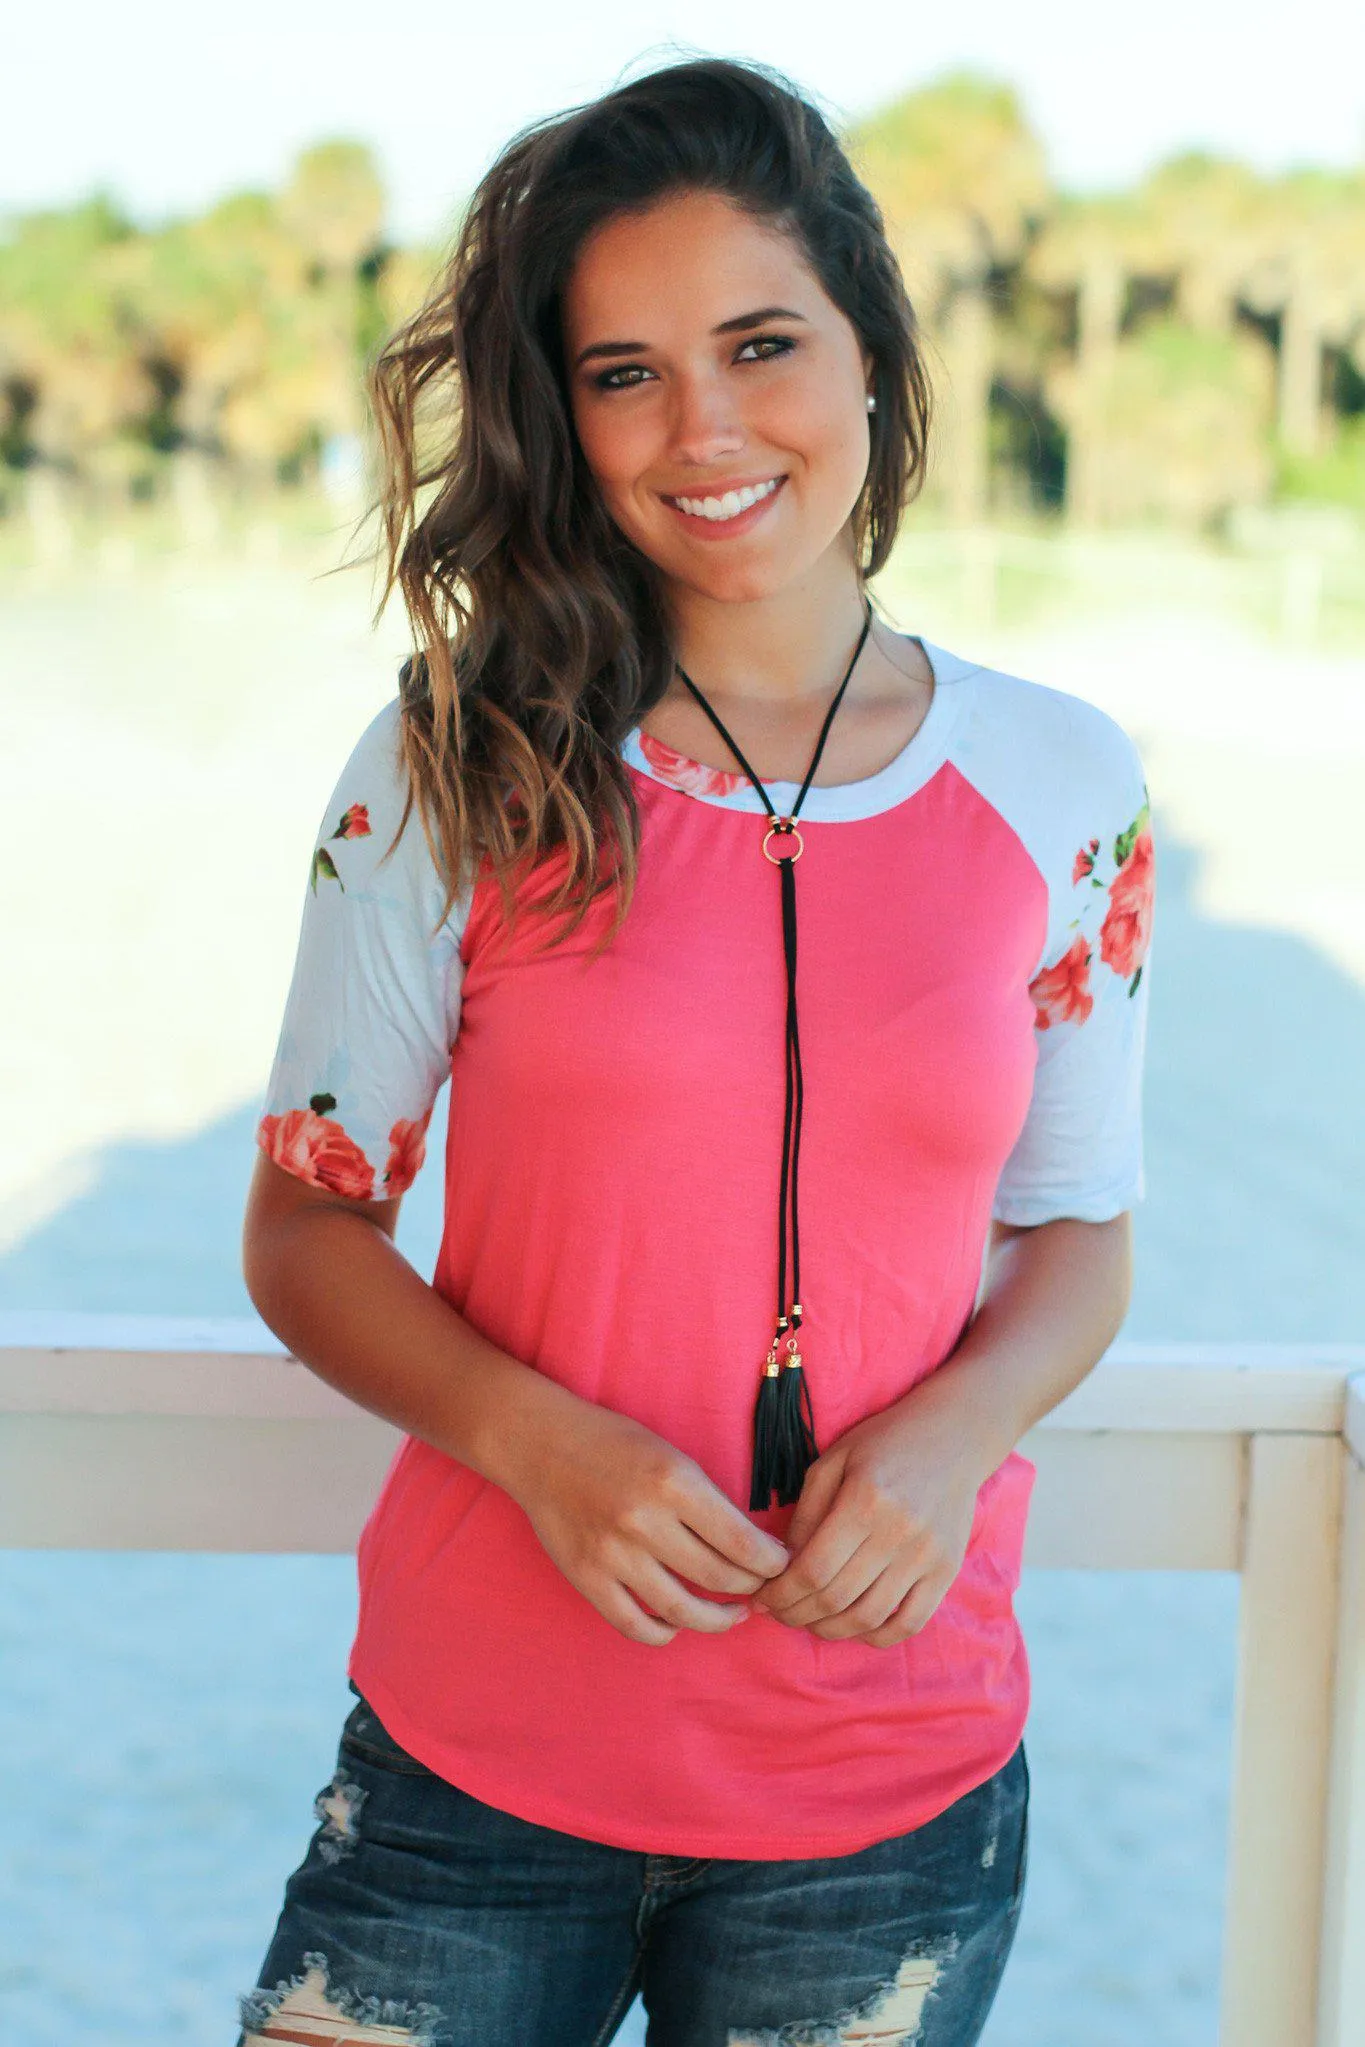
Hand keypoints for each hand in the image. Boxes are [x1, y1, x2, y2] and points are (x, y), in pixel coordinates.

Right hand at [516, 1400, 790, 1647]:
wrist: (542, 1445)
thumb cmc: (615, 1444)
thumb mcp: (672, 1456)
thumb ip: (708, 1502)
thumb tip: (752, 1548)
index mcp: (673, 1483)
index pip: (741, 1543)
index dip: (771, 1563)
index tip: (781, 1566)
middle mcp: (644, 1521)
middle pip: (718, 1579)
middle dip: (751, 1589)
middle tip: (762, 1590)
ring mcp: (613, 1555)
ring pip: (682, 1611)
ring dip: (717, 1620)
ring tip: (732, 1614)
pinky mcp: (587, 1578)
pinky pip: (635, 1625)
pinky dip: (664, 1633)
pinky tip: (677, 1624)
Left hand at [751, 1390, 985, 1646]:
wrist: (954, 1436)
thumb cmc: (885, 1444)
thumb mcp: (835, 1461)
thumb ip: (806, 1512)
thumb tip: (782, 1564)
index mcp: (865, 1500)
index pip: (812, 1569)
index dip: (780, 1594)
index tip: (761, 1600)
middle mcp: (898, 1532)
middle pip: (836, 1598)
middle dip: (796, 1614)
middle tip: (778, 1613)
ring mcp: (927, 1556)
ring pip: (868, 1617)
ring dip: (830, 1630)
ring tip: (810, 1621)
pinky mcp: (947, 1571)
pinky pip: (909, 1623)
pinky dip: (877, 1636)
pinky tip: (854, 1626)